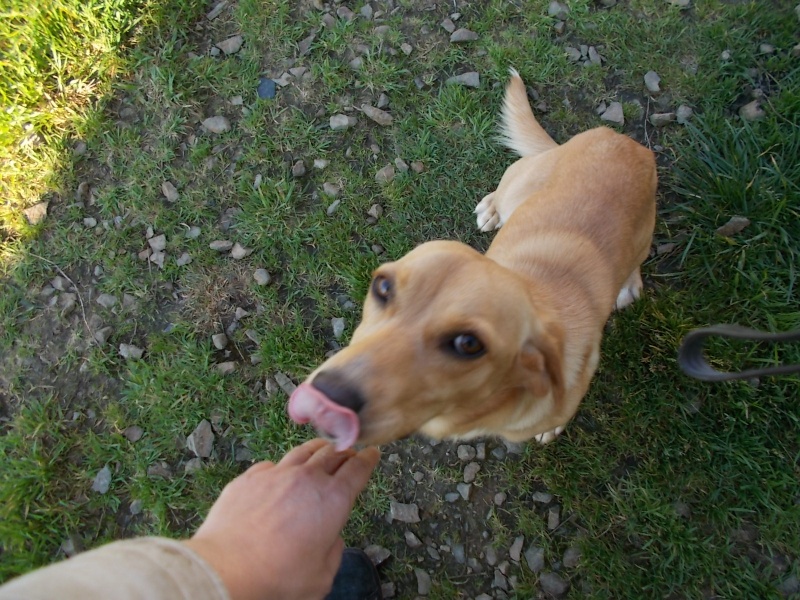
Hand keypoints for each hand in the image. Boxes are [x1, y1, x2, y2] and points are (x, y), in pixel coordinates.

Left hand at [184, 439, 379, 599]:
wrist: (226, 569)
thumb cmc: (276, 577)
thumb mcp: (321, 577)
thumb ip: (333, 552)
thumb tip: (330, 539)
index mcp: (333, 500)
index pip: (358, 470)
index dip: (368, 460)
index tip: (372, 454)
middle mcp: (307, 479)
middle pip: (333, 454)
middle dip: (345, 452)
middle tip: (350, 454)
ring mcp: (277, 474)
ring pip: (303, 452)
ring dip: (318, 450)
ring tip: (322, 450)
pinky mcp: (250, 478)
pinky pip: (272, 465)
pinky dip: (283, 467)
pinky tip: (281, 473)